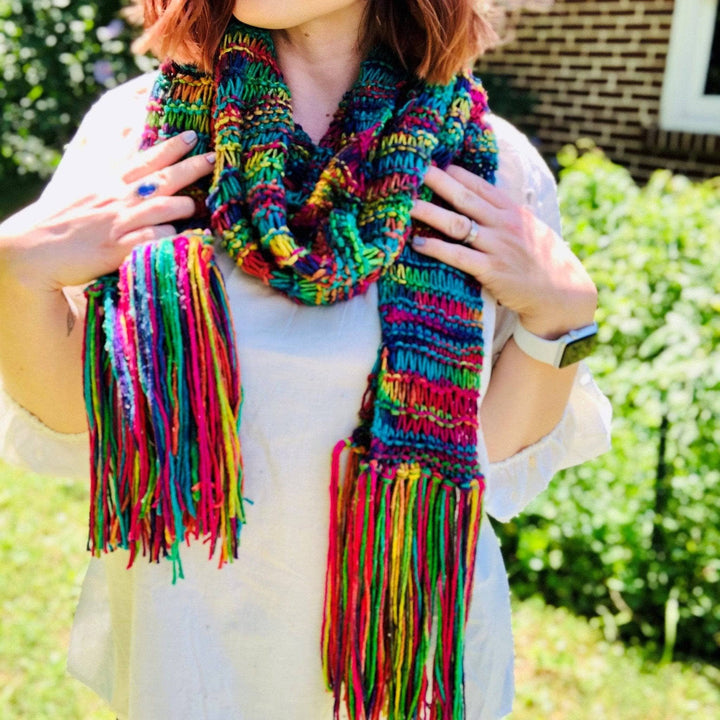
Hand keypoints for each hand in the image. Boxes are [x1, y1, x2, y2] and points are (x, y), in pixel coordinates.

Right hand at [0, 130, 214, 291]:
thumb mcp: (84, 190)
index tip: (192, 136)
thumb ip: (107, 175)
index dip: (170, 147)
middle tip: (213, 158)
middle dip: (190, 167)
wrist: (30, 249)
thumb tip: (124, 152)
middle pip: (161, 179)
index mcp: (109, 184)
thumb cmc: (61, 221)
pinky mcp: (116, 249)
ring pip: (161, 208)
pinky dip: (169, 238)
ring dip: (184, 206)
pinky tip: (184, 239)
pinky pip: (151, 240)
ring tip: (197, 207)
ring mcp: (118, 223)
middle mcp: (116, 199)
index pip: (144, 159)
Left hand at [410, 165, 596, 338]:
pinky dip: (436, 248)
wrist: (561, 292)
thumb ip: (504, 215)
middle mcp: (503, 223)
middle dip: (437, 181)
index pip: (479, 185)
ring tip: (406, 205)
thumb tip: (480, 203)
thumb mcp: (528, 229)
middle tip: (412, 169)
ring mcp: (497, 246)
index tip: (432, 162)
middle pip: (463, 197)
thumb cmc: (541, 261)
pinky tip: (417, 243)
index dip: (454, 173)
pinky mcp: (491, 270)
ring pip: (456, 223)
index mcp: (512, 211)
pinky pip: (458, 256)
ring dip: (429, 213)